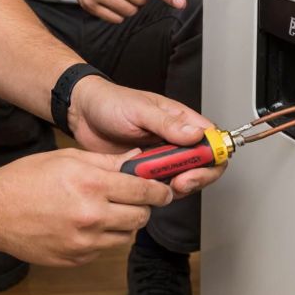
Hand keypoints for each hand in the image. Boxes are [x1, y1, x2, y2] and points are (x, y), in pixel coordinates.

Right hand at [0, 148, 172, 266]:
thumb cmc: (25, 179)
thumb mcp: (67, 158)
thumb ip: (106, 161)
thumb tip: (137, 158)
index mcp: (91, 184)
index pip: (144, 190)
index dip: (159, 189)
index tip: (163, 189)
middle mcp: (91, 215)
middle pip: (141, 217)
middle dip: (143, 208)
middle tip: (133, 200)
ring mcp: (84, 242)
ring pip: (125, 236)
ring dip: (122, 224)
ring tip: (104, 211)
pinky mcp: (76, 259)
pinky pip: (103, 250)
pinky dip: (101, 238)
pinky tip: (83, 225)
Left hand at [68, 76, 225, 197]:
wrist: (82, 115)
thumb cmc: (110, 102)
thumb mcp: (139, 110)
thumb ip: (168, 123)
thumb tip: (196, 134)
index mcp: (180, 120)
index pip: (212, 140)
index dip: (212, 156)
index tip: (199, 166)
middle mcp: (175, 140)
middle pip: (203, 165)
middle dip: (196, 177)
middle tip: (179, 182)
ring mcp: (161, 158)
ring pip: (183, 180)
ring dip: (175, 187)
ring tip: (158, 184)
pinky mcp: (146, 173)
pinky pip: (160, 188)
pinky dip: (156, 191)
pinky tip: (144, 187)